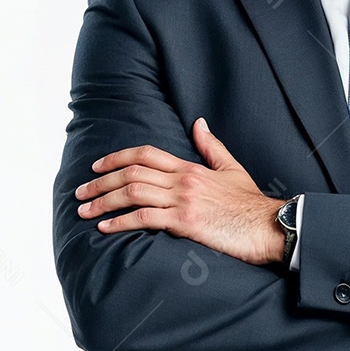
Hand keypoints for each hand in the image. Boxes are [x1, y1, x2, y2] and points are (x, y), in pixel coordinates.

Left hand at [75, 118, 285, 264]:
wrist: (269, 225)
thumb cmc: (251, 203)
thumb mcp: (232, 168)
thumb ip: (211, 146)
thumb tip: (198, 123)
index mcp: (191, 167)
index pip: (145, 154)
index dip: (116, 158)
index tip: (96, 167)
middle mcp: (183, 180)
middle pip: (132, 172)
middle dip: (100, 182)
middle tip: (80, 193)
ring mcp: (183, 200)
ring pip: (133, 193)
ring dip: (104, 202)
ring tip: (85, 211)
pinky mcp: (186, 223)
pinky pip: (145, 218)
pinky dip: (121, 222)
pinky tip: (106, 228)